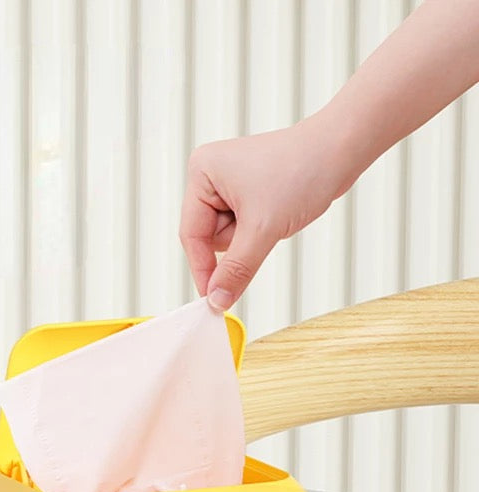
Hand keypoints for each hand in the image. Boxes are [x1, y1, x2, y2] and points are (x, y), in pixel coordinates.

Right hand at [179, 117, 348, 310]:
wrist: (340, 151)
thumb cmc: (302, 170)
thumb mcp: (263, 229)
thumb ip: (236, 270)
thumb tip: (217, 300)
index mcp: (202, 173)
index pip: (191, 234)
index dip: (202, 269)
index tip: (213, 298)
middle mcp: (210, 176)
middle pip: (208, 237)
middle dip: (236, 244)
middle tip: (261, 233)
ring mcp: (228, 185)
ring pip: (227, 237)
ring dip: (249, 239)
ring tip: (273, 216)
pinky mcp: (246, 193)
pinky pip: (242, 230)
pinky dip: (258, 232)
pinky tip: (276, 214)